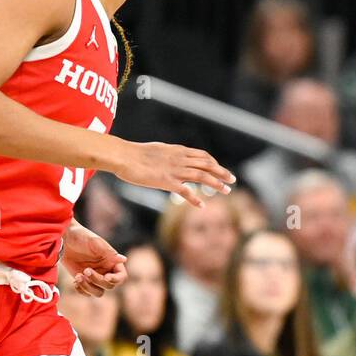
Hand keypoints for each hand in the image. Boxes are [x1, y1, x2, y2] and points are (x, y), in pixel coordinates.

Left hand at [62, 223, 126, 295]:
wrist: (64, 239)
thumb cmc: (81, 236)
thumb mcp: (95, 242)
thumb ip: (109, 252)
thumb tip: (124, 259)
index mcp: (112, 261)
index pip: (121, 276)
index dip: (116, 279)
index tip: (106, 277)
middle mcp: (105, 271)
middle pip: (109, 286)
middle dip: (97, 280)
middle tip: (85, 270)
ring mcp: (94, 277)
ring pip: (98, 292)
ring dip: (88, 287)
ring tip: (78, 276)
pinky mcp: (83, 280)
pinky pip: (86, 293)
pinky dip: (81, 290)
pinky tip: (75, 281)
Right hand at [112, 140, 234, 207]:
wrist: (123, 156)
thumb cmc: (135, 154)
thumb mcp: (157, 150)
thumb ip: (168, 154)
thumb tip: (172, 156)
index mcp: (178, 151)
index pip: (202, 156)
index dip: (214, 163)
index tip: (220, 169)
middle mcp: (180, 159)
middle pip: (207, 165)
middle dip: (222, 173)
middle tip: (232, 180)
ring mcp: (174, 170)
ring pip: (202, 176)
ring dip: (216, 183)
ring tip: (227, 191)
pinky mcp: (166, 181)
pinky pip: (185, 191)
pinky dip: (195, 199)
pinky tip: (202, 206)